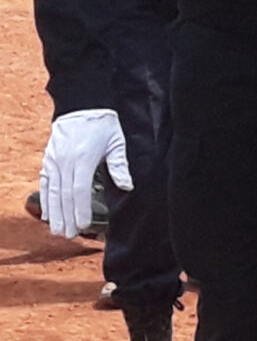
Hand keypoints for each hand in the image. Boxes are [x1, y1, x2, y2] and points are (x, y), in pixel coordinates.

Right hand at [38, 109, 127, 240]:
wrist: (81, 105)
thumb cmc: (103, 124)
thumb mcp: (116, 142)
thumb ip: (120, 165)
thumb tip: (128, 186)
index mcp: (83, 158)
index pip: (79, 190)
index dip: (80, 209)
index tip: (82, 225)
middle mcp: (64, 162)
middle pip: (64, 195)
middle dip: (66, 217)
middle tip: (69, 235)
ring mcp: (53, 161)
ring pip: (52, 191)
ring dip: (54, 212)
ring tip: (57, 230)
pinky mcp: (48, 160)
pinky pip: (44, 183)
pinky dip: (45, 199)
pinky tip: (47, 213)